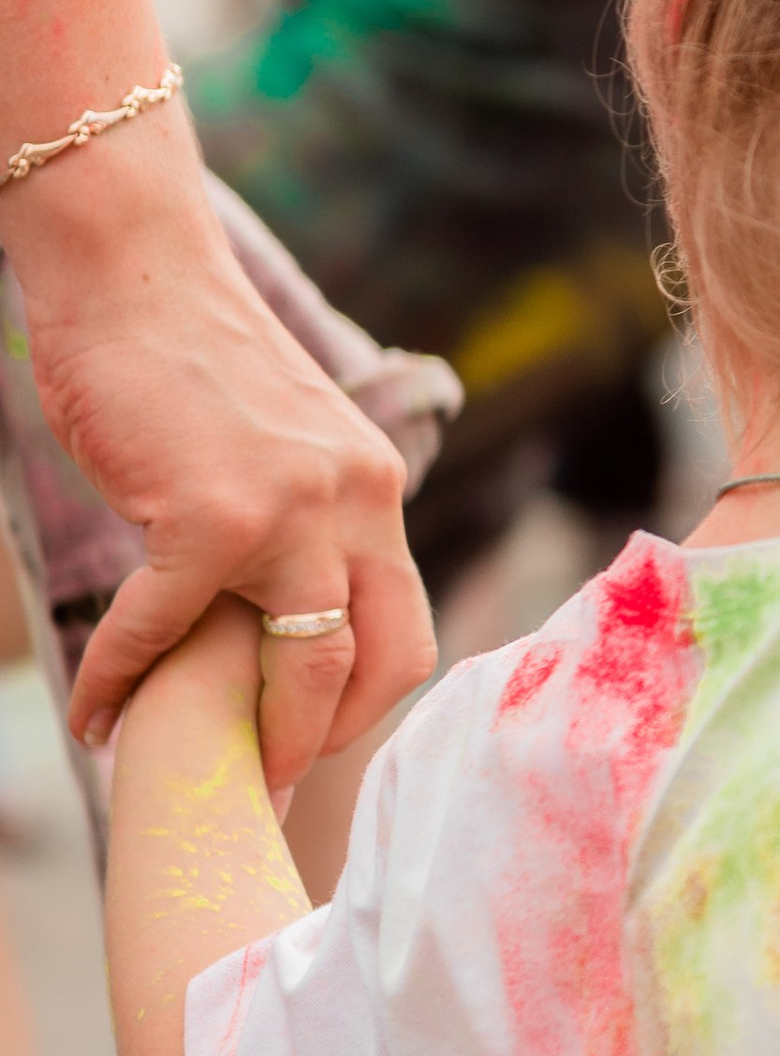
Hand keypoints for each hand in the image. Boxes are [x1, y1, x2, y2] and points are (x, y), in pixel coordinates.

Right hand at [21, 178, 434, 782]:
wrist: (133, 272)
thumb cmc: (184, 362)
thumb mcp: (278, 446)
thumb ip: (297, 522)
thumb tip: (276, 613)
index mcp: (376, 489)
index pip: (408, 628)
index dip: (366, 701)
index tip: (312, 741)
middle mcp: (359, 499)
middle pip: (378, 660)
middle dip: (323, 738)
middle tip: (267, 783)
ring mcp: (291, 507)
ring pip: (305, 660)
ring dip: (258, 733)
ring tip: (203, 771)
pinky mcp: (209, 513)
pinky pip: (167, 628)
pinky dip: (124, 679)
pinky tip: (94, 714)